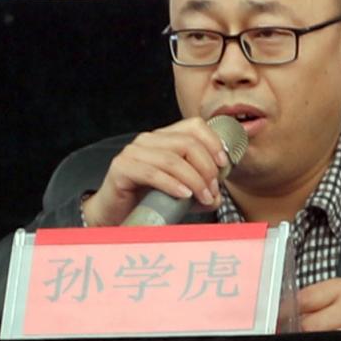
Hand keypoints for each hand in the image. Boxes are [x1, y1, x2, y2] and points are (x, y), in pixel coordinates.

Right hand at [81, 117, 230, 226]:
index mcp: (165, 138)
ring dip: (194, 180)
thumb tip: (216, 196)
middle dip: (206, 168)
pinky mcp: (121, 168)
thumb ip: (200, 191)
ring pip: (173, 159)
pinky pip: (152, 173)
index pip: (194, 126)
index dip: (213, 142)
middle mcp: (149, 140)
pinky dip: (172, 185)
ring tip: (203, 197)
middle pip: (187, 143)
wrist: (115, 215)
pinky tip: (183, 196)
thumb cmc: (148, 200)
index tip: (224, 164)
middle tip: (213, 191)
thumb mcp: (181, 192)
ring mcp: (133, 152)